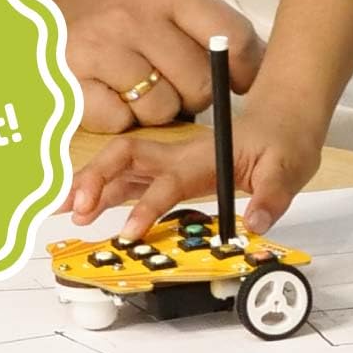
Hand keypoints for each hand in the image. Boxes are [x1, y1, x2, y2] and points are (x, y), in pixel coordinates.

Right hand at [37, 0, 263, 132]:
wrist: (37, 14)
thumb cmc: (111, 11)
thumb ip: (204, 25)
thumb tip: (259, 64)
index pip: (231, 36)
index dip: (245, 69)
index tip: (241, 83)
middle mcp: (135, 16)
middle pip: (201, 83)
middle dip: (193, 95)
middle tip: (171, 83)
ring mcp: (101, 51)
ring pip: (163, 111)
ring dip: (155, 112)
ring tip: (135, 87)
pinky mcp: (73, 85)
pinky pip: (122, 125)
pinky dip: (120, 120)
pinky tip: (108, 96)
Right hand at [65, 105, 322, 240]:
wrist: (285, 119)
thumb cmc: (284, 139)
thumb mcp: (289, 167)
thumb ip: (272, 195)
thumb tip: (254, 224)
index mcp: (206, 155)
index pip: (169, 179)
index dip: (148, 205)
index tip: (129, 233)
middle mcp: (181, 154)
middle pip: (128, 158)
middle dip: (98, 179)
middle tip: (75, 209)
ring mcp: (173, 161)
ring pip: (122, 167)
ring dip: (92, 184)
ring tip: (63, 209)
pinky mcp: (171, 170)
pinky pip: (131, 179)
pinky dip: (104, 191)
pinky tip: (85, 205)